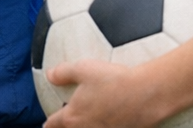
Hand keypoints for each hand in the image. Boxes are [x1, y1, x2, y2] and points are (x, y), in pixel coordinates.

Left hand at [43, 60, 170, 127]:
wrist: (145, 94)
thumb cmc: (112, 80)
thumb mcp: (82, 69)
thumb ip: (62, 73)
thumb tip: (49, 76)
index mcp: (73, 116)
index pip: (54, 124)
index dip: (49, 124)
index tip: (46, 125)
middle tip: (65, 125)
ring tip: (85, 123)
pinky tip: (108, 124)